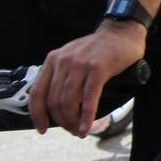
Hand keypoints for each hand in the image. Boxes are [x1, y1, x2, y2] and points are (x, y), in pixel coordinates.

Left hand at [29, 21, 145, 136]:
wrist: (123, 30)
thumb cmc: (100, 48)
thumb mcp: (73, 57)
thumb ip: (62, 75)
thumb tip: (56, 106)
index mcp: (53, 60)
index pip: (37, 93)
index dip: (37, 115)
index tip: (43, 128)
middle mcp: (63, 61)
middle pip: (54, 101)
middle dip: (62, 121)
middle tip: (72, 130)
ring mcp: (80, 64)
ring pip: (68, 102)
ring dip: (73, 121)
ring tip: (81, 130)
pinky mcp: (98, 68)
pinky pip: (88, 98)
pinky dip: (86, 116)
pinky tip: (88, 126)